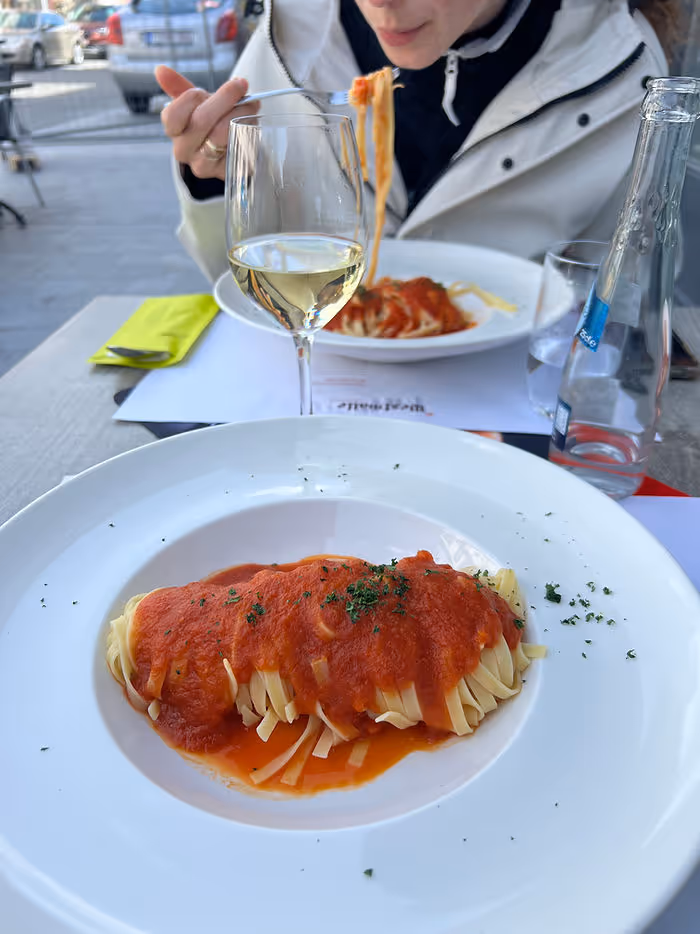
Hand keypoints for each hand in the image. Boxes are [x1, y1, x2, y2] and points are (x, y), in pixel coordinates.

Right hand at [155, 65, 259, 180]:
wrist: (229, 149)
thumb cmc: (211, 122)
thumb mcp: (195, 104)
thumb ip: (178, 87)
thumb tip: (160, 70)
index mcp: (174, 132)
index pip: (173, 115)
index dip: (192, 98)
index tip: (205, 91)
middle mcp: (184, 151)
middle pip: (201, 122)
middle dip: (224, 99)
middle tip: (241, 86)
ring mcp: (204, 165)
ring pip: (221, 135)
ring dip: (240, 114)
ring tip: (251, 104)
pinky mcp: (225, 172)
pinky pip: (239, 147)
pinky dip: (249, 130)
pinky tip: (252, 122)